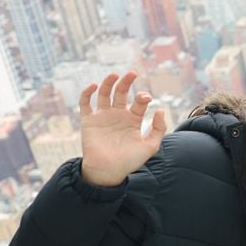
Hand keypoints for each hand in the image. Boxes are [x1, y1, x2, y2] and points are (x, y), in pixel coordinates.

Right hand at [78, 71, 166, 186]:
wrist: (108, 172)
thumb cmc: (130, 161)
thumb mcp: (150, 146)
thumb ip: (159, 129)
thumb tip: (159, 109)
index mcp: (133, 120)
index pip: (139, 102)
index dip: (143, 97)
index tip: (146, 98)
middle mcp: (118, 116)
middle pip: (122, 92)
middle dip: (127, 82)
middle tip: (132, 73)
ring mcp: (103, 117)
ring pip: (104, 94)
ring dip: (108, 83)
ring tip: (115, 74)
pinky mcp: (89, 121)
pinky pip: (85, 104)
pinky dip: (87, 93)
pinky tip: (93, 85)